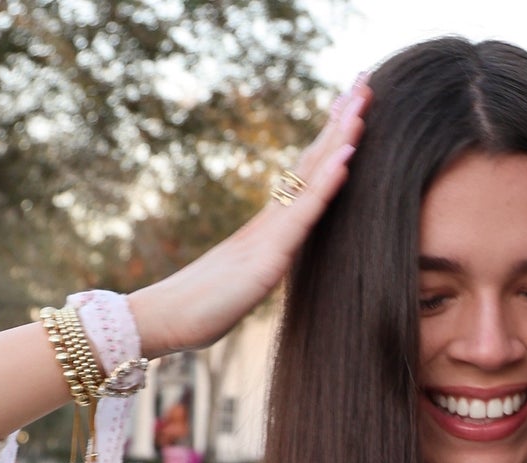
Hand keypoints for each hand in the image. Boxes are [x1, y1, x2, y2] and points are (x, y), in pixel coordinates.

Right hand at [130, 80, 371, 358]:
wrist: (162, 319)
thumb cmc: (198, 308)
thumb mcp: (244, 283)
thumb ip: (261, 267)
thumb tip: (270, 265)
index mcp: (270, 226)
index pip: (306, 173)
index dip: (330, 139)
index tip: (351, 105)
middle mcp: (271, 219)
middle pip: (312, 160)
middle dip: (340, 121)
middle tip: (364, 80)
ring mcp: (270, 233)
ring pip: (312, 175)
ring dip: (340, 137)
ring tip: (362, 100)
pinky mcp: (269, 255)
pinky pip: (304, 212)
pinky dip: (327, 181)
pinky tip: (348, 153)